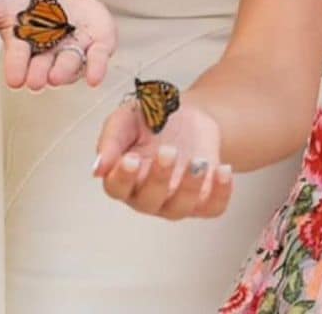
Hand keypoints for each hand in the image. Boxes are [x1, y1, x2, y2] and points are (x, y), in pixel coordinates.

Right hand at [0, 0, 116, 89]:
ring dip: (66, 69)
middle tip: (40, 79)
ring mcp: (74, 52)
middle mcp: (48, 56)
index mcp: (24, 49)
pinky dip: (98, 67)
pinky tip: (96, 78)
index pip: (18, 61)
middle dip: (41, 74)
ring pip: (69, 66)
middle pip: (44, 70)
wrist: (70, 3)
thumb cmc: (31, 9)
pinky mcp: (98, 45)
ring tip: (61, 68)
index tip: (15, 79)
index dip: (17, 67)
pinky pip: (99, 58)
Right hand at [93, 94, 232, 219]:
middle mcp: (147, 195)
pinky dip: (221, 193)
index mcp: (124, 177)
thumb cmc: (151, 119)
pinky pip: (212, 207)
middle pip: (149, 200)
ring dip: (190, 187)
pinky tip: (223, 170)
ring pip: (180, 207)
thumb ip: (111, 139)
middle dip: (159, 178)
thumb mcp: (127, 118)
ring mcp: (175, 200)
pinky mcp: (203, 199)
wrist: (188, 114)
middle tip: (168, 151)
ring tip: (199, 161)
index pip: (117, 187)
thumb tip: (98, 168)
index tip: (132, 158)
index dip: (123, 177)